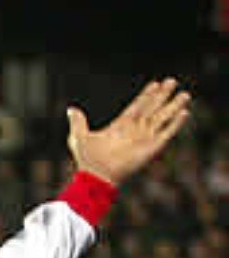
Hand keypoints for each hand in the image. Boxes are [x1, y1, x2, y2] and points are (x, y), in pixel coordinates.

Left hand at [66, 78, 190, 185]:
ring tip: (185, 94)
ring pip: (163, 117)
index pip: (138, 105)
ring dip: (173, 106)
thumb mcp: (79, 137)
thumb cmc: (88, 160)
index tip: (155, 83)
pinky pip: (167, 133)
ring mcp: (145, 138)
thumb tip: (71, 109)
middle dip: (162, 95)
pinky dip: (176, 124)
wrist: (97, 176)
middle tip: (172, 81)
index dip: (146, 95)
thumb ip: (78, 122)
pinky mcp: (152, 147)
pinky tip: (184, 113)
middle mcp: (135, 130)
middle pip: (153, 108)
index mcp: (121, 125)